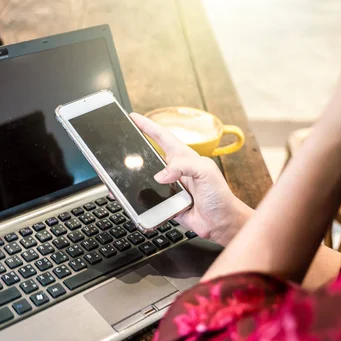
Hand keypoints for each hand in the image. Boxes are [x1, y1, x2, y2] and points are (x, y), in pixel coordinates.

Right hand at [130, 113, 252, 246]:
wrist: (221, 223)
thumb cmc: (220, 195)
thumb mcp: (206, 171)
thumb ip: (184, 166)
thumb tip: (160, 175)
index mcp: (183, 157)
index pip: (161, 136)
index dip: (147, 125)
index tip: (133, 117)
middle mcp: (174, 170)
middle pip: (149, 157)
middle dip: (134, 150)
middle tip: (119, 146)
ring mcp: (169, 186)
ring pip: (146, 179)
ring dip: (134, 178)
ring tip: (120, 176)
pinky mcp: (165, 202)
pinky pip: (148, 198)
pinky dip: (139, 198)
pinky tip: (131, 198)